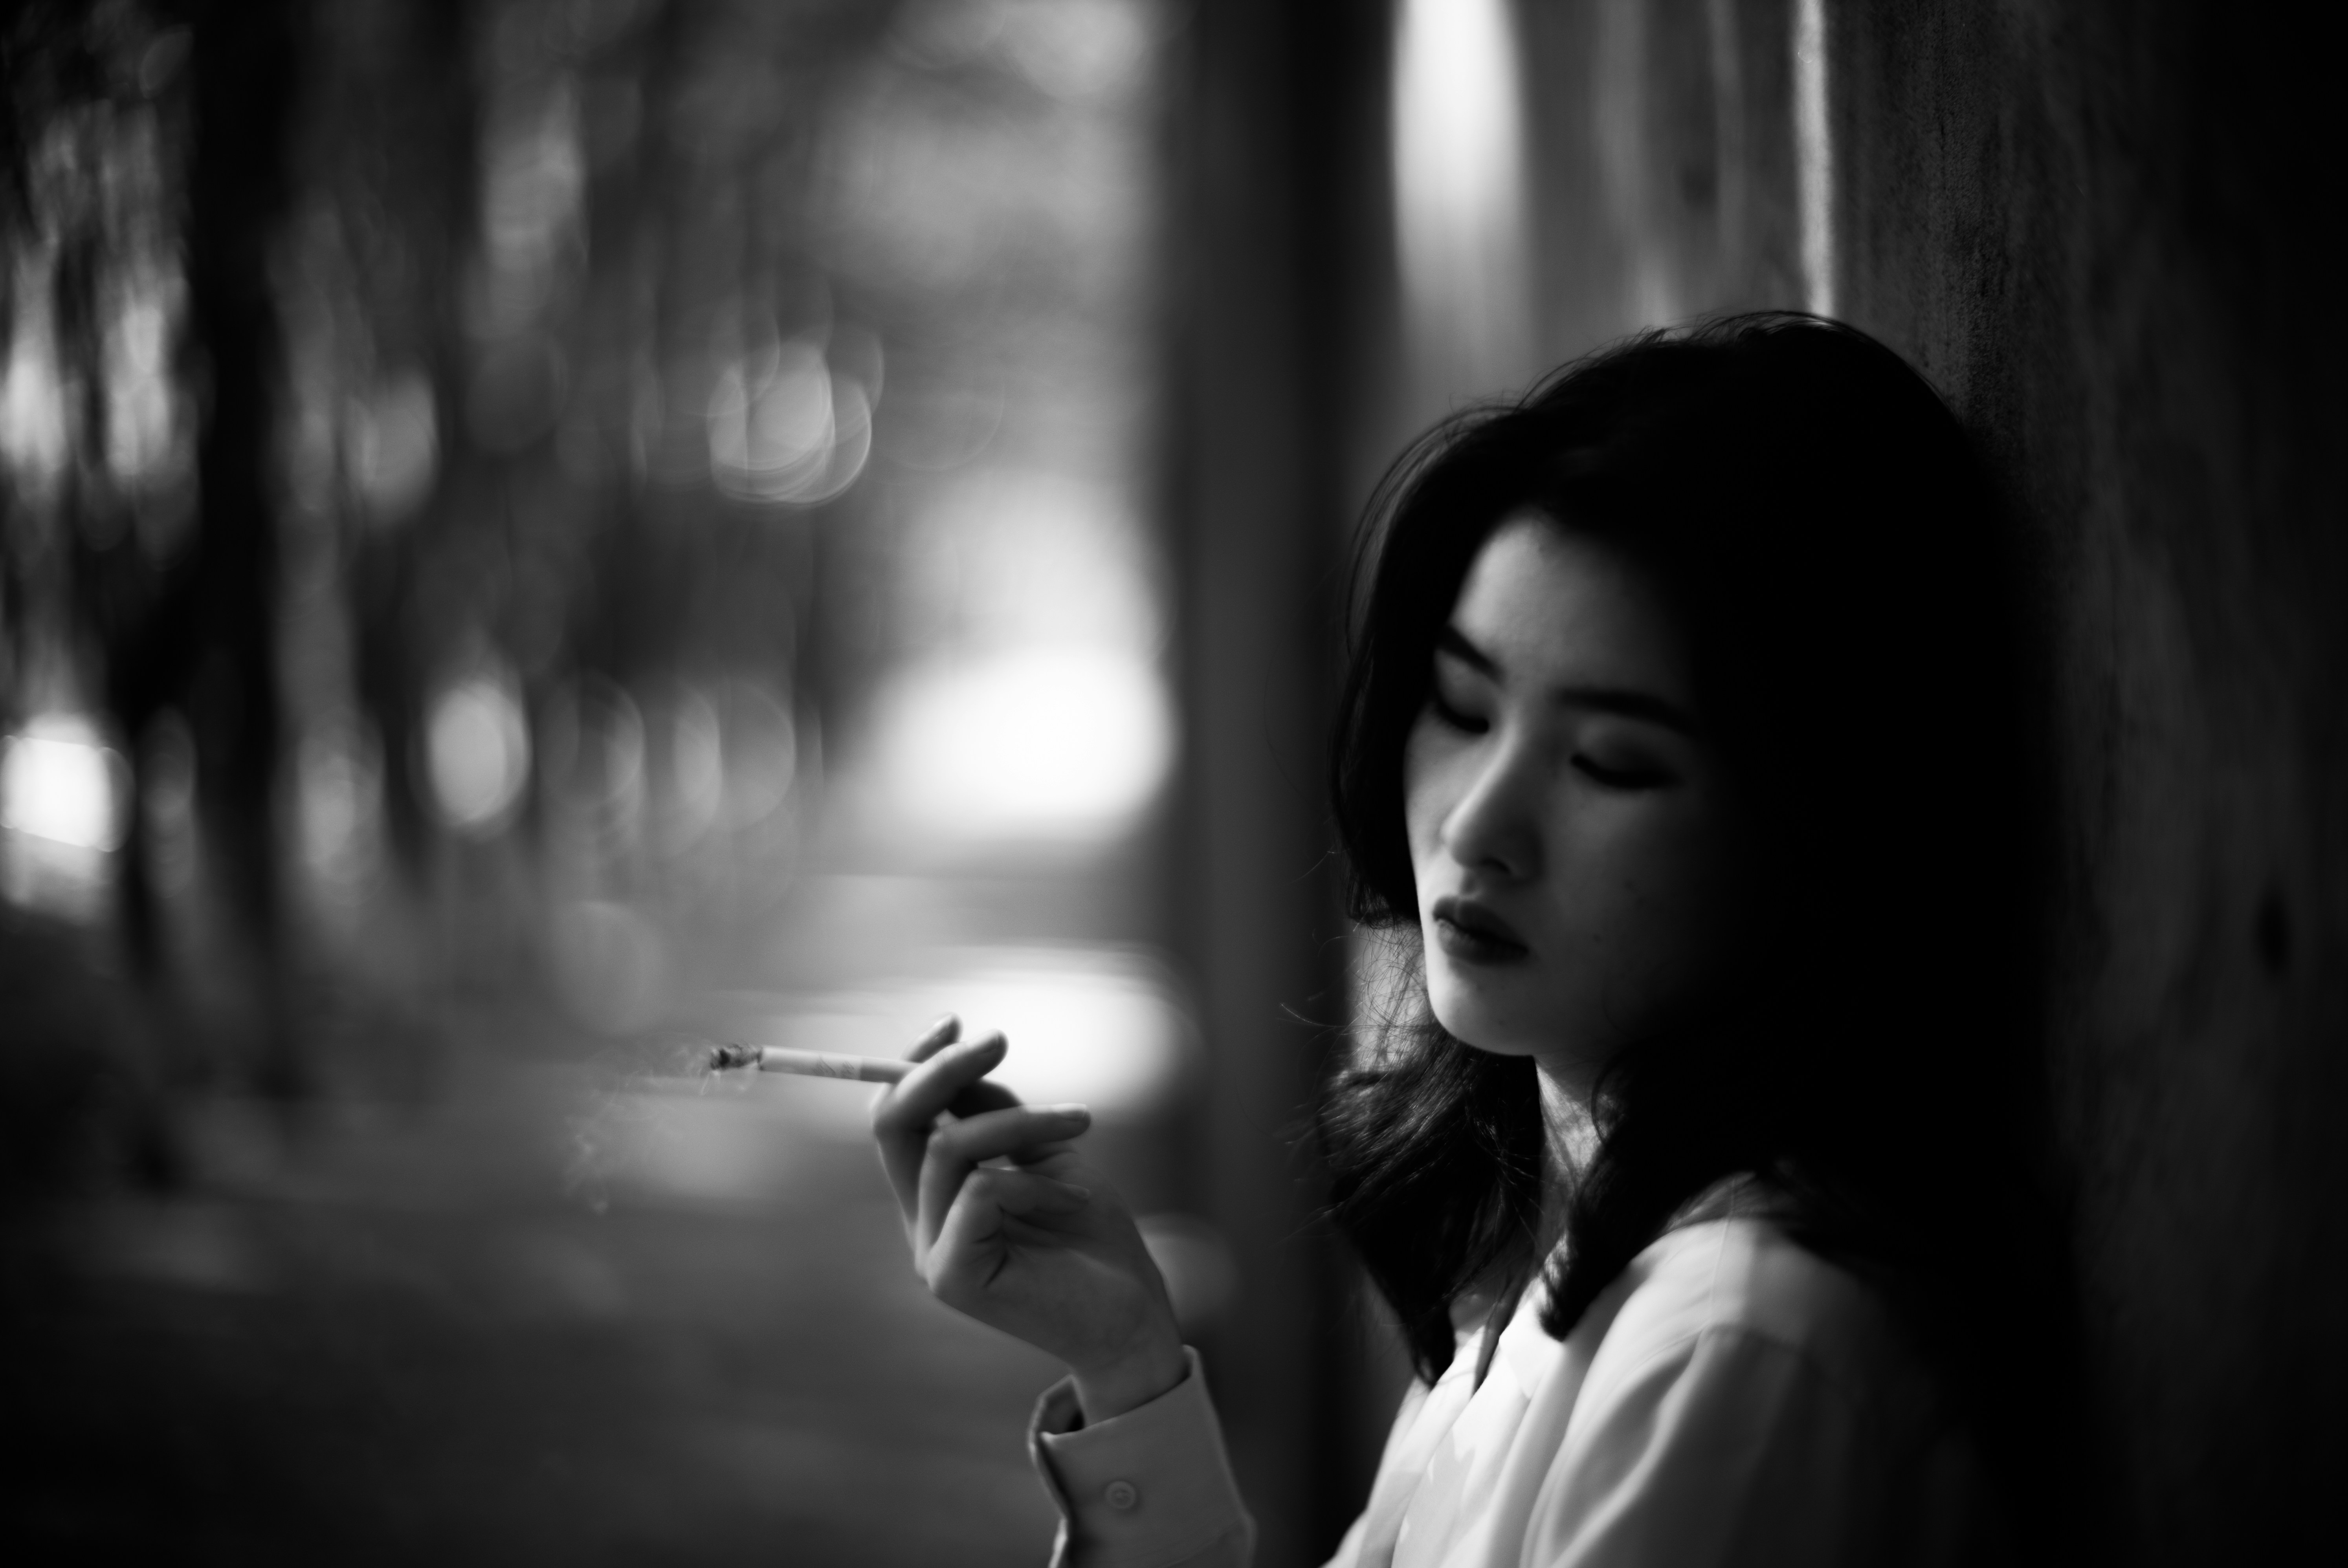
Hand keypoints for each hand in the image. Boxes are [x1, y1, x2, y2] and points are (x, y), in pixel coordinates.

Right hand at [872, 1015, 1186, 1420]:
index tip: (954, 1021)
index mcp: (934, 1195)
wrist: (1131, 1316)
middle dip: (942, 1069)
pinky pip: (980, 1191)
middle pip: (894, 1126)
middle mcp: (920, 1223)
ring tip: (1081, 1123)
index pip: (896, 1119)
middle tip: (997, 1038)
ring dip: (1021, 1121)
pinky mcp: (952, 1277)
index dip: (914, 1064)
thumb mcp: (1045, 1155)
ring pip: (948, 1149)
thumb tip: (968, 1057)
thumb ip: (998, 1114)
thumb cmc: (1091, 1237)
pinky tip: (1076, 1199)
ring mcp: (931, 1253)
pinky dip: (1035, 1182)